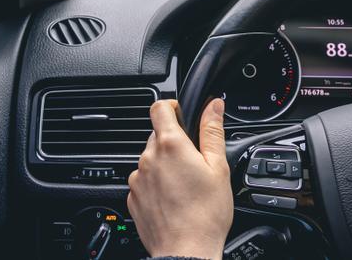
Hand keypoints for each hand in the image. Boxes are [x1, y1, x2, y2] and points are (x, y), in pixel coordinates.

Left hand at [127, 98, 231, 259]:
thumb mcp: (219, 168)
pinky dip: (156, 184)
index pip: (159, 107)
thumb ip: (213, 131)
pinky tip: (174, 199)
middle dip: (175, 142)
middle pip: (157, 136)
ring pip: (151, 159)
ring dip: (165, 164)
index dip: (172, 106)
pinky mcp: (133, 196)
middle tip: (195, 162)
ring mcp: (138, 178)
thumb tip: (214, 106)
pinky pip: (144, 180)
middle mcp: (148, 157)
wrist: (186, 251)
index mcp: (171, 144)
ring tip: (185, 185)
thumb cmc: (206, 215)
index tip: (182, 114)